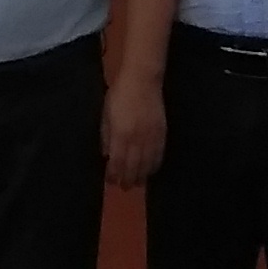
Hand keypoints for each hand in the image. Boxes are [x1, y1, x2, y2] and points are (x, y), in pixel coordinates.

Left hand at [101, 74, 166, 189]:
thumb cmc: (119, 95)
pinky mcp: (162, 133)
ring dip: (141, 175)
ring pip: (147, 163)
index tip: (111, 181)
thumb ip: (106, 136)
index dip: (114, 174)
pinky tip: (151, 171)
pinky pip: (159, 154)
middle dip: (128, 179)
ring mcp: (151, 137)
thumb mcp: (106, 114)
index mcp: (121, 134)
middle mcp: (136, 139)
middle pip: (133, 166)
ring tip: (136, 183)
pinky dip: (154, 165)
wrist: (143, 80)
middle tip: (124, 188)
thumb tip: (106, 154)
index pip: (117, 161)